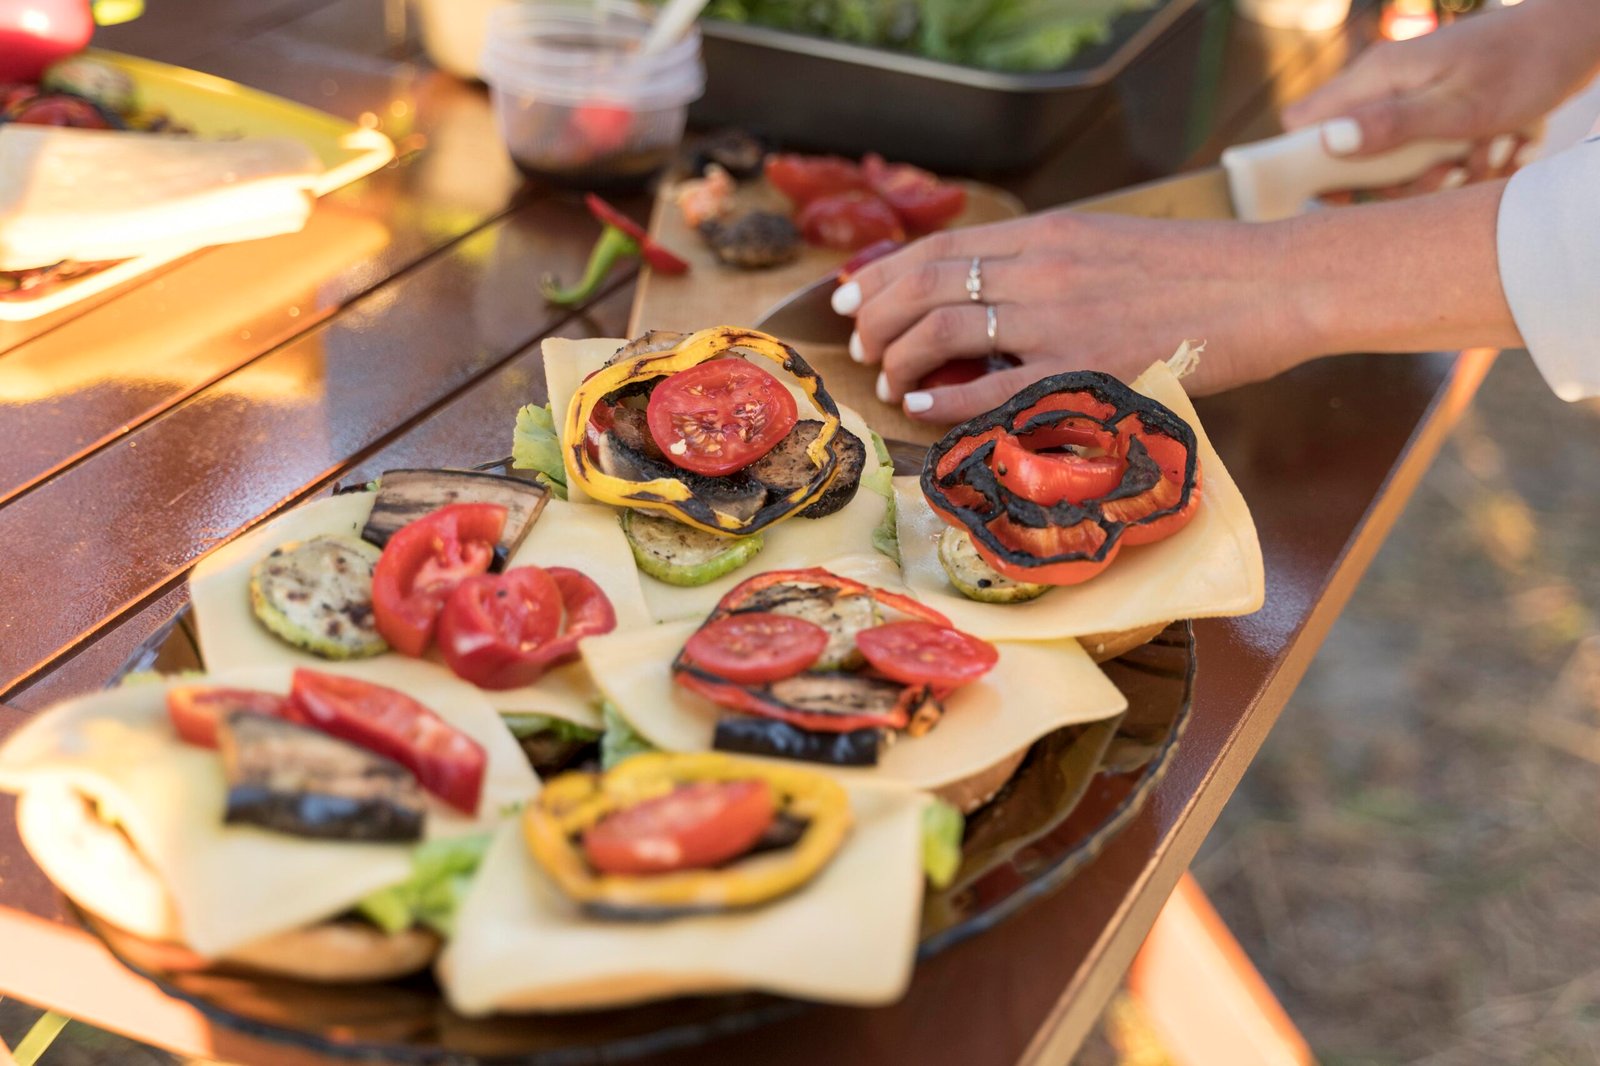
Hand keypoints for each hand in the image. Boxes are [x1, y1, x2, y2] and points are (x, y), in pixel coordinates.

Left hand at [834, 210, 1313, 421]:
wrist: (1269, 284)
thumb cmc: (1196, 273)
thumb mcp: (1107, 247)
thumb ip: (1046, 265)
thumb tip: (988, 295)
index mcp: (1048, 233)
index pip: (940, 247)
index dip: (882, 273)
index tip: (849, 296)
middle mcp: (1043, 268)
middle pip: (927, 283)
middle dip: (875, 315)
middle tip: (857, 344)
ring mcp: (1061, 318)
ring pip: (945, 326)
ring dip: (899, 354)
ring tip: (885, 376)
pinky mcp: (1086, 368)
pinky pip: (992, 385)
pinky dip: (943, 395)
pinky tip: (918, 402)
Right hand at [1282, 0, 1599, 196]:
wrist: (1573, 38)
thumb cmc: (1523, 64)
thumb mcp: (1460, 106)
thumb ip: (1392, 125)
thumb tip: (1328, 143)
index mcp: (1376, 76)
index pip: (1302, 124)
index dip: (1308, 165)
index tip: (1341, 195)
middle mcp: (1382, 86)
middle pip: (1348, 156)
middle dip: (1392, 183)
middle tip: (1442, 175)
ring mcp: (1406, 98)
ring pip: (1391, 163)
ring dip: (1433, 176)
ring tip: (1481, 157)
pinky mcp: (1429, 111)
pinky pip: (1422, 155)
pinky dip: (1454, 163)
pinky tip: (1489, 149)